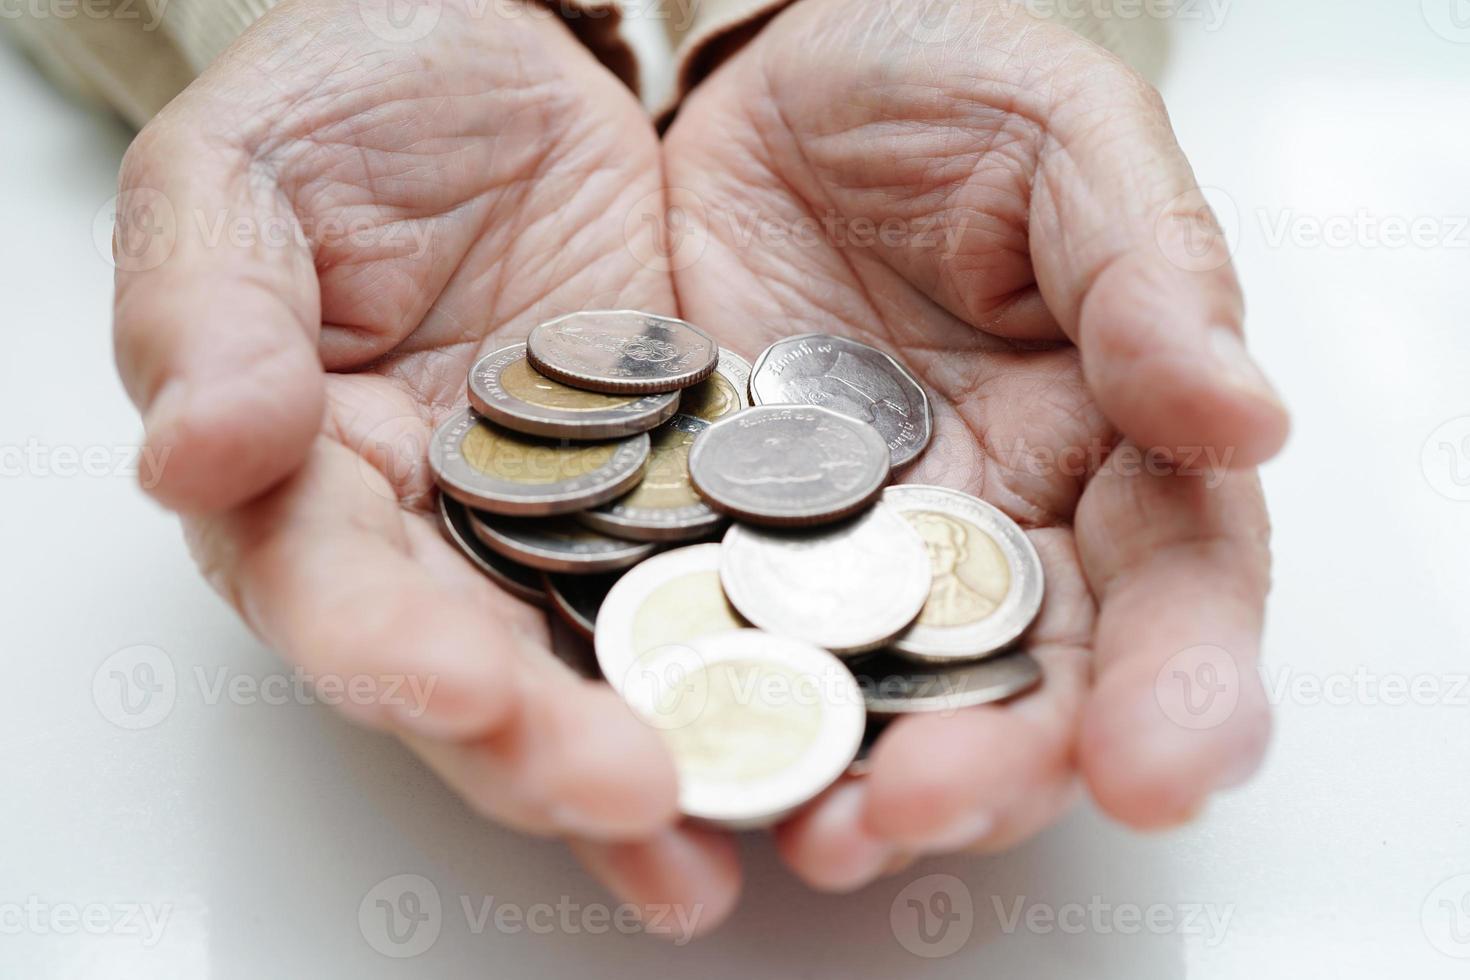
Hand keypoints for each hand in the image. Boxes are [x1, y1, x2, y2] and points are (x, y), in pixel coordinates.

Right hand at [112, 0, 737, 932]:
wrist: (515, 58)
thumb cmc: (357, 101)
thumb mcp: (247, 168)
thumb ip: (209, 307)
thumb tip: (195, 454)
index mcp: (309, 478)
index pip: (334, 587)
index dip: (386, 649)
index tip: (458, 687)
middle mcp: (442, 537)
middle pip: (483, 672)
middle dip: (546, 748)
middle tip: (633, 801)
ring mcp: (576, 530)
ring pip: (611, 664)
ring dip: (671, 751)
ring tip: (739, 829)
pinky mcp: (691, 497)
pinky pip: (731, 585)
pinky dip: (773, 653)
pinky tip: (837, 718)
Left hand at [659, 0, 1287, 893]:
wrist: (759, 76)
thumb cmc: (936, 84)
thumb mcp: (1063, 139)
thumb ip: (1150, 270)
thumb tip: (1245, 419)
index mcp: (1107, 442)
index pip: (1171, 583)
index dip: (1179, 682)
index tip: (1162, 764)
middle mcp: (984, 526)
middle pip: (1022, 685)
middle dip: (995, 770)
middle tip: (930, 813)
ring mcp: (842, 548)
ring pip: (875, 696)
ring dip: (854, 776)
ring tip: (821, 832)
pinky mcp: (713, 539)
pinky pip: (720, 636)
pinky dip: (715, 703)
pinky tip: (686, 754)